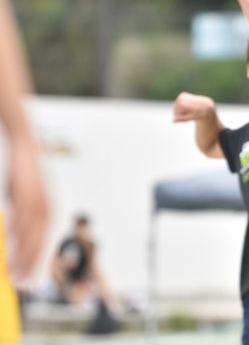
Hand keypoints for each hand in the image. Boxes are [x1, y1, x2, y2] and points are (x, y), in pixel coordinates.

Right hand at [7, 139, 48, 282]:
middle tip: (23, 285)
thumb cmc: (25, 177)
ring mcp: (40, 204)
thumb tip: (15, 237)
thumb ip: (23, 220)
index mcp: (51, 213)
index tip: (31, 281)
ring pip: (32, 236)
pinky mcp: (28, 196)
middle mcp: (49, 210)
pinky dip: (17, 236)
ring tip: (15, 275)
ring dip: (23, 257)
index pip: (45, 244)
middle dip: (32, 266)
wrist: (27, 150)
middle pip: (41, 244)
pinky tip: (10, 249)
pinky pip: (22, 220)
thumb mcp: (24, 201)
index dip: (38, 263)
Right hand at [173, 92, 214, 122]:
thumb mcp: (191, 117)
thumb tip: (173, 120)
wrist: (206, 105)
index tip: (190, 115)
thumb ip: (182, 118)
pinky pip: (178, 103)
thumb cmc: (199, 113)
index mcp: (183, 104)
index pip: (176, 114)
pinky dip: (182, 106)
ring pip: (176, 107)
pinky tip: (189, 106)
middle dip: (181, 113)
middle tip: (190, 112)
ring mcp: (182, 96)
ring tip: (190, 109)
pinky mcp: (182, 95)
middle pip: (175, 110)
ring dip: (182, 110)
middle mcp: (181, 98)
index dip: (182, 116)